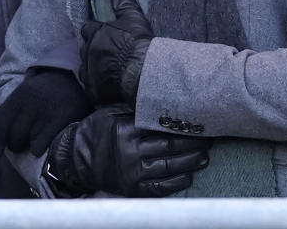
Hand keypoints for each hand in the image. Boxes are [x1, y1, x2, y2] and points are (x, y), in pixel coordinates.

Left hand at [0, 68, 91, 156]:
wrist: (70, 78)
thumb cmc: (40, 93)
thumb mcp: (18, 99)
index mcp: (18, 98)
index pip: (1, 123)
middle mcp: (30, 104)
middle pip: (15, 136)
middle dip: (15, 144)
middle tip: (21, 144)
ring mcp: (46, 111)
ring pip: (29, 140)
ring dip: (29, 145)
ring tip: (34, 141)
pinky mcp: (62, 118)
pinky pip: (44, 141)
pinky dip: (39, 148)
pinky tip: (42, 146)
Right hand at [45, 105, 209, 196]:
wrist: (77, 159)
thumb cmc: (97, 131)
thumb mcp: (112, 113)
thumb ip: (135, 109)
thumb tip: (162, 97)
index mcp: (126, 130)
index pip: (162, 127)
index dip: (183, 126)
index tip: (200, 122)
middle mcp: (130, 153)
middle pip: (170, 147)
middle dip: (193, 143)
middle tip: (209, 138)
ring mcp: (131, 173)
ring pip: (169, 168)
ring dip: (190, 162)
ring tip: (205, 157)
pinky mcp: (132, 188)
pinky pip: (160, 188)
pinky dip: (176, 182)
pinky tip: (188, 175)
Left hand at [80, 0, 153, 104]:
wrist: (143, 73)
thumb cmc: (137, 42)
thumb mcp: (132, 16)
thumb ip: (122, 0)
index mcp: (94, 34)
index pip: (89, 28)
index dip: (96, 31)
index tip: (106, 34)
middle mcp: (87, 53)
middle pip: (85, 49)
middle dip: (93, 50)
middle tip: (108, 53)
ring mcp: (89, 74)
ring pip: (86, 69)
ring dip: (94, 68)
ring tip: (108, 70)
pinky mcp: (94, 92)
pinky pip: (92, 89)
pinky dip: (98, 86)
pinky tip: (109, 87)